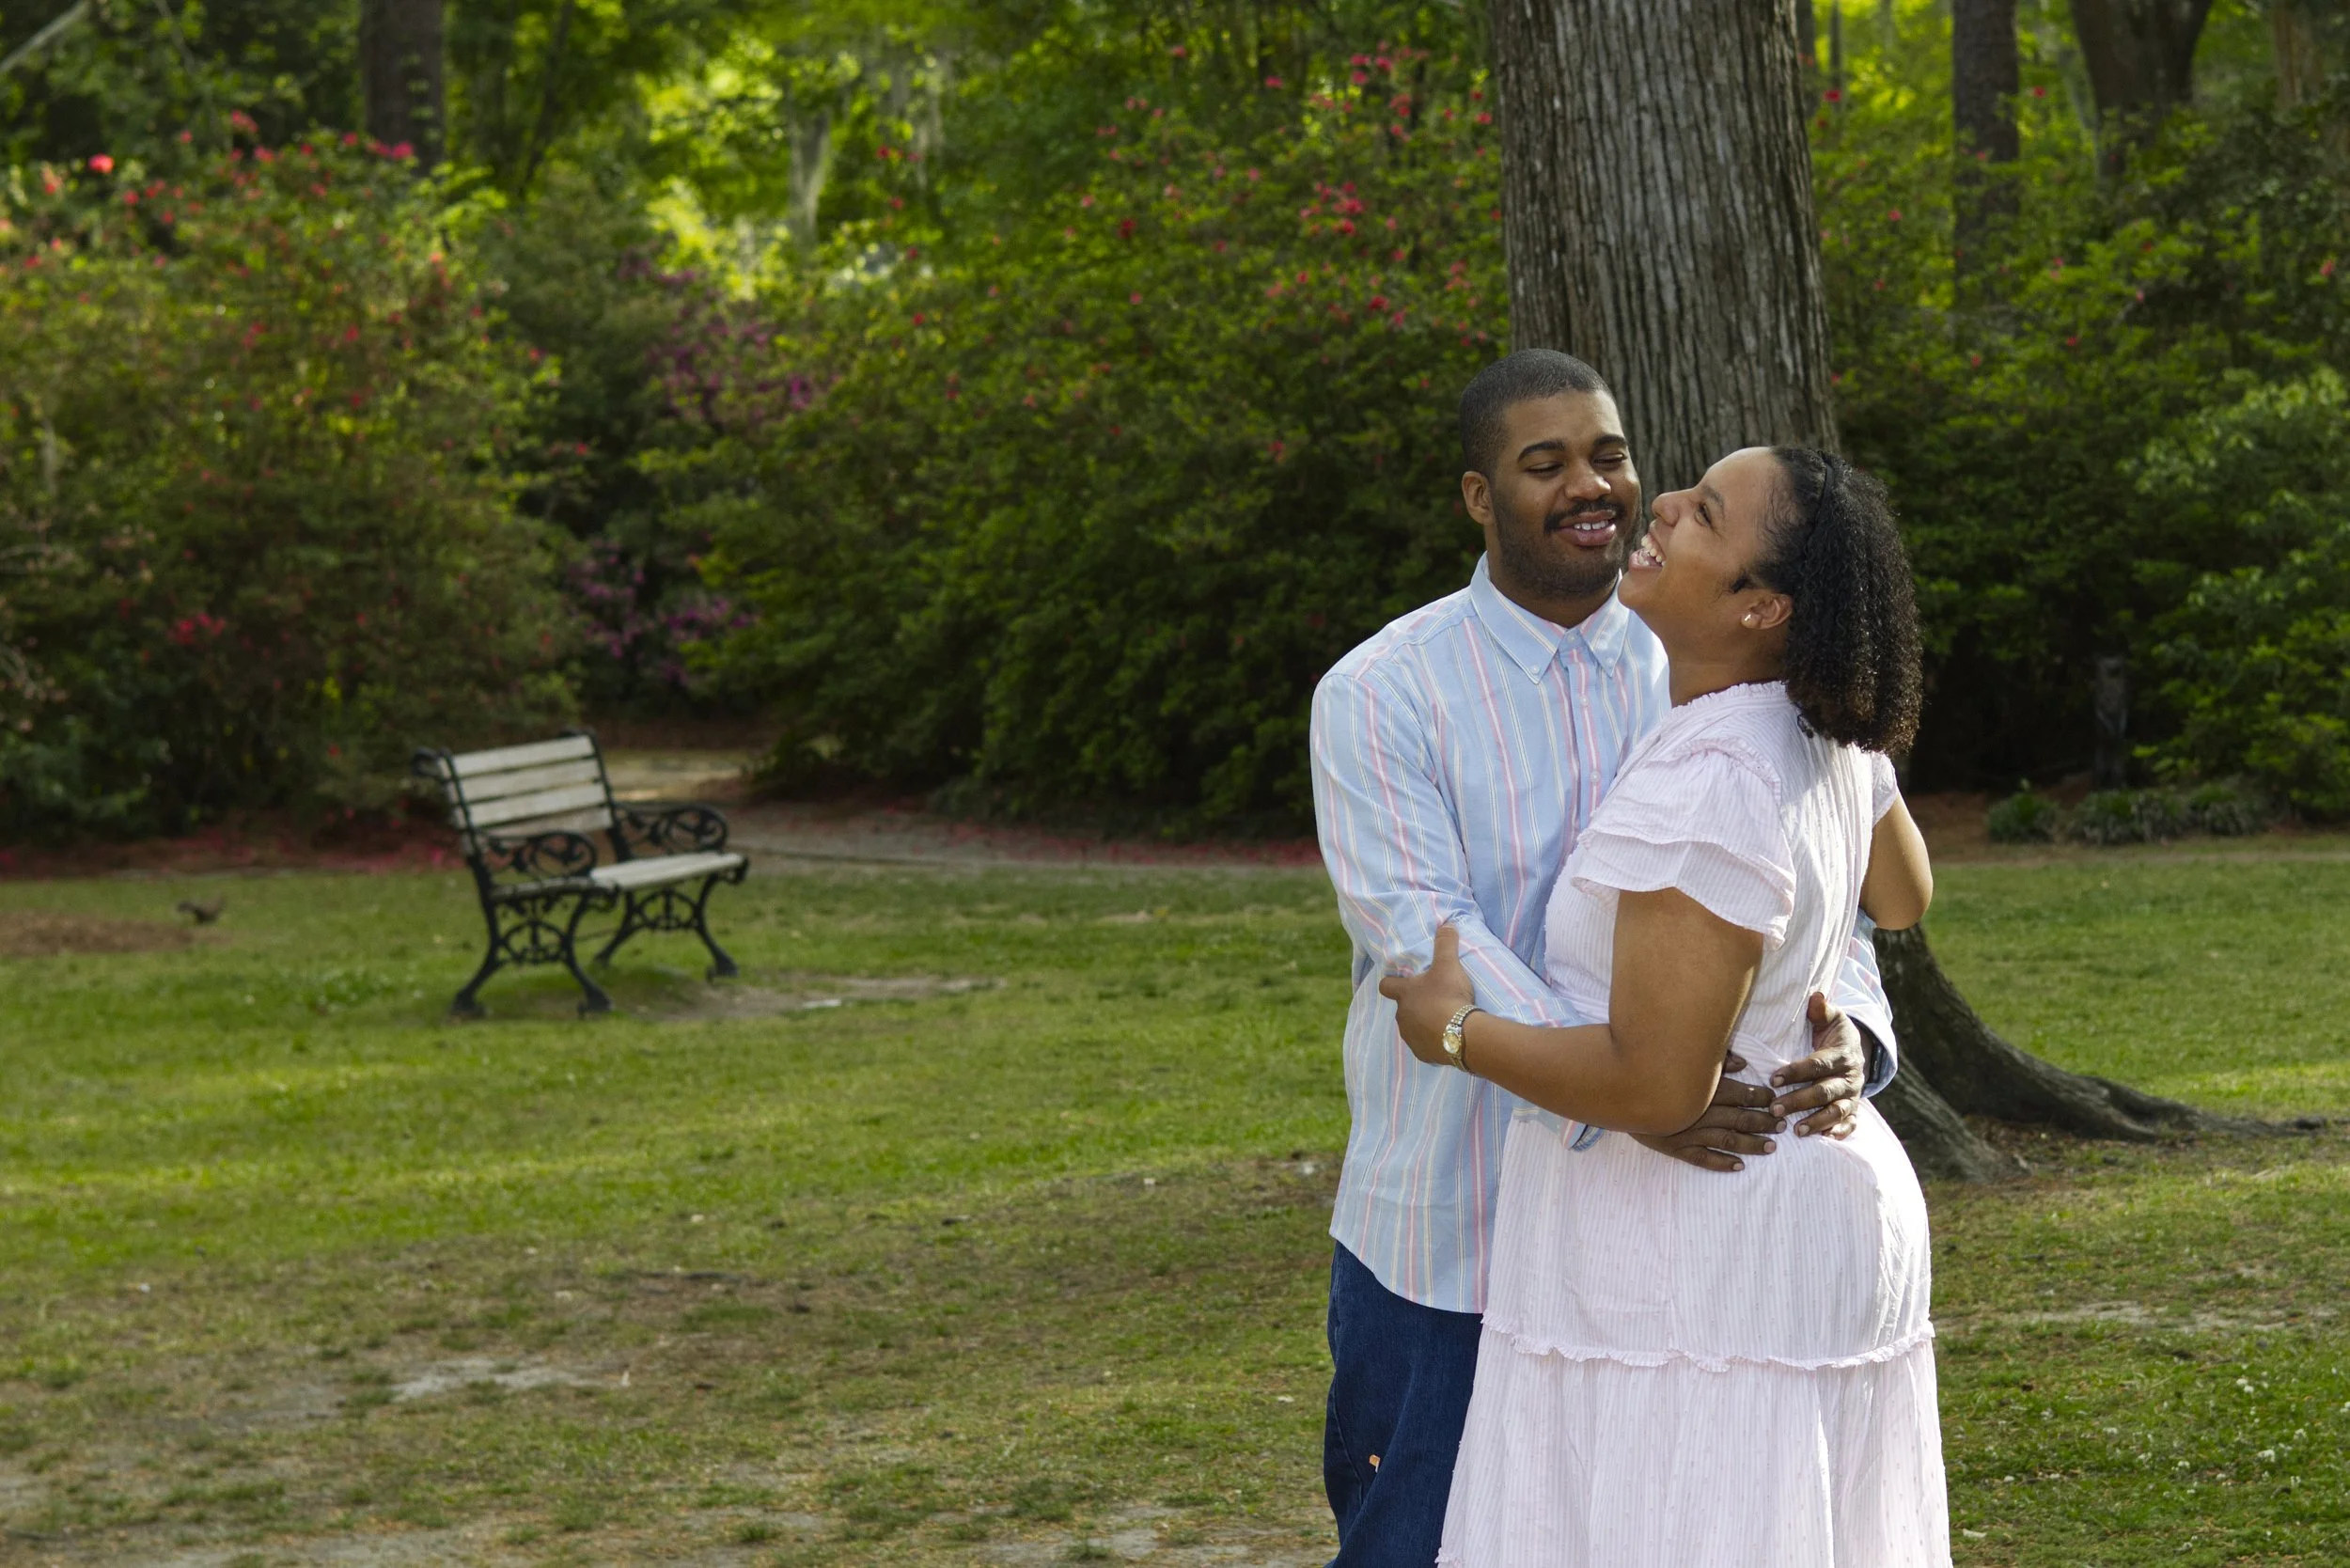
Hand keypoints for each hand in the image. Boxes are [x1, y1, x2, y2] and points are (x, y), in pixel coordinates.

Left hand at [1377, 924, 1476, 1066]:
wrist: (1462, 1034)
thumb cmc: (1449, 996)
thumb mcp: (1449, 965)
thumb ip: (1445, 944)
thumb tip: (1447, 924)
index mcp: (1404, 994)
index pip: (1386, 986)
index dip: (1392, 982)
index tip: (1401, 981)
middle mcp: (1402, 1016)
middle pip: (1403, 1008)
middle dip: (1415, 1004)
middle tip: (1435, 1000)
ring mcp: (1410, 1037)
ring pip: (1412, 1028)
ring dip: (1423, 1024)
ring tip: (1444, 1019)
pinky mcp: (1422, 1054)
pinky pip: (1424, 1046)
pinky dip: (1433, 1041)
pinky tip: (1447, 1036)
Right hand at [1631, 1050, 1782, 1171]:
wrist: (1616, 1092)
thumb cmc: (1652, 1071)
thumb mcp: (1682, 1059)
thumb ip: (1714, 1061)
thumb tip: (1743, 1063)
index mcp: (1704, 1090)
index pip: (1741, 1095)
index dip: (1761, 1098)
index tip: (1775, 1100)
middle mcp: (1701, 1113)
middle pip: (1740, 1119)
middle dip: (1763, 1122)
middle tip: (1782, 1125)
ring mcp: (1689, 1134)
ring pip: (1728, 1141)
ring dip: (1752, 1144)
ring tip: (1771, 1147)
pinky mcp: (1677, 1149)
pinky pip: (1703, 1160)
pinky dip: (1722, 1163)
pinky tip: (1740, 1166)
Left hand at [1767, 992, 1865, 1138]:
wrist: (1857, 1051)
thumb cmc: (1835, 1034)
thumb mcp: (1831, 1018)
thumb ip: (1821, 1009)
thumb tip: (1816, 995)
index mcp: (1841, 1055)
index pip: (1817, 1064)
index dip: (1796, 1072)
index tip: (1773, 1078)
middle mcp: (1849, 1078)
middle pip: (1824, 1092)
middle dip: (1800, 1101)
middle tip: (1775, 1109)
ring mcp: (1852, 1096)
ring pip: (1837, 1111)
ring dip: (1817, 1122)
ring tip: (1796, 1130)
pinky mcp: (1854, 1110)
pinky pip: (1851, 1124)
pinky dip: (1840, 1133)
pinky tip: (1824, 1139)